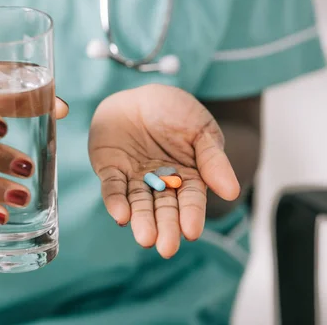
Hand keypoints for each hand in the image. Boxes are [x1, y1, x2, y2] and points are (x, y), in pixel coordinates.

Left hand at [88, 84, 239, 257]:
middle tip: (166, 248)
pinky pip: (112, 186)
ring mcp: (134, 177)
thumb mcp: (200, 129)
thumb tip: (232, 191)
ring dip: (141, 220)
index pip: (190, 199)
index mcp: (187, 175)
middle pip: (163, 207)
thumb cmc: (174, 111)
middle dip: (165, 227)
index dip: (191, 215)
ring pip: (138, 202)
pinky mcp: (110, 169)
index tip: (191, 231)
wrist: (138, 93)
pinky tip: (120, 215)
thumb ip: (213, 159)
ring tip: (145, 238)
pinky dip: (115, 200)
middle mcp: (160, 182)